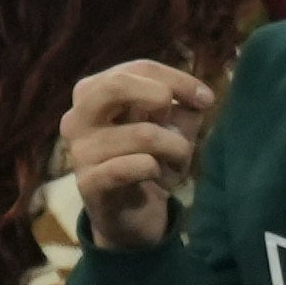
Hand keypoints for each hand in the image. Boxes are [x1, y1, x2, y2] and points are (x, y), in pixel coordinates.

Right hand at [59, 57, 222, 249]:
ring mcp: (80, 151)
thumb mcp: (171, 128)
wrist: (131, 214)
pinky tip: (157, 175)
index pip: (136, 69)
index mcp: (95, 93)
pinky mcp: (89, 183)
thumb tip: (199, 98)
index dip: (177, 79)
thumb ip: (183, 107)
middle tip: (179, 116)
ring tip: (177, 163)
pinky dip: (155, 169)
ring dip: (175, 148)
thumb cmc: (149, 160)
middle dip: (159, 94)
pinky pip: (130, 166)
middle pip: (116, 85)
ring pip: (142, 133)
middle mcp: (78, 117)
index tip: (207, 99)